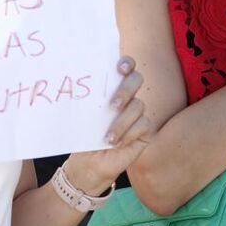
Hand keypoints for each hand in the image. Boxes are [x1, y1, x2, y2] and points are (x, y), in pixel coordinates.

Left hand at [63, 56, 152, 194]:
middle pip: (136, 79)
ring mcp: (138, 113)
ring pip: (138, 106)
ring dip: (122, 122)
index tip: (119, 68)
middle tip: (112, 105)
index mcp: (112, 87)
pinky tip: (117, 143)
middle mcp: (128, 96)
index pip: (126, 66)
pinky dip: (129, 133)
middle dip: (125, 90)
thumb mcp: (83, 115)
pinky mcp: (145, 130)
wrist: (88, 163)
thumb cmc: (84, 135)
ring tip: (108, 137)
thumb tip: (80, 84)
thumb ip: (88, 99)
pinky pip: (144, 124)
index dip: (127, 62)